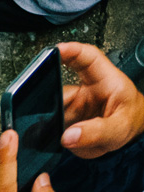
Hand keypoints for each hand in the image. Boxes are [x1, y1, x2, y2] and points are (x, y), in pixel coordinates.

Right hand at [60, 41, 143, 157]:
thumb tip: (69, 135)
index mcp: (107, 80)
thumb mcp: (121, 129)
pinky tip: (76, 141)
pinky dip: (65, 133)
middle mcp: (89, 86)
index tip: (55, 51)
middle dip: (57, 100)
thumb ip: (97, 133)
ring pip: (59, 106)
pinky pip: (61, 121)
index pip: (88, 57)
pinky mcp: (72, 113)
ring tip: (73, 136)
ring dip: (63, 123)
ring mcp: (79, 99)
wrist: (137, 137)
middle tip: (55, 113)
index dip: (70, 50)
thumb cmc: (134, 122)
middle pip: (63, 83)